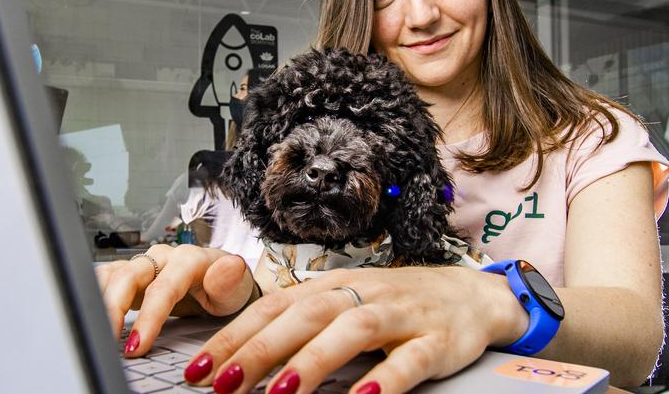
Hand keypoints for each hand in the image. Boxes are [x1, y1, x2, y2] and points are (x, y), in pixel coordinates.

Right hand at [95, 244, 259, 355]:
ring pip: (113, 275)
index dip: (148, 317)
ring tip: (97, 332)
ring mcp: (146, 262)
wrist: (223, 281)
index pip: (163, 288)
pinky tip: (93, 314)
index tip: (137, 345)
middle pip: (128, 277)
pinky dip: (96, 293)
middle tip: (108, 341)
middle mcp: (163, 257)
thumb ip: (230, 281)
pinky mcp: (132, 272)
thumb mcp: (237, 288)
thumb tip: (229, 268)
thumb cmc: (229, 286)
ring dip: (101, 302)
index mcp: (189, 259)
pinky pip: (107, 276)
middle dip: (114, 310)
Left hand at [181, 266, 527, 393]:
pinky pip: (410, 360)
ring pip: (352, 331)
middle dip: (259, 351)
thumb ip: (301, 324)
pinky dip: (387, 379)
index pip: (272, 307)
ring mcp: (400, 315)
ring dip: (314, 361)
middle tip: (223, 385)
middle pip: (303, 316)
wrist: (471, 295)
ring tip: (281, 393)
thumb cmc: (396, 305)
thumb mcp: (344, 304)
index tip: (197, 368)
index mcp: (332, 285)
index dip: (233, 336)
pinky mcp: (435, 341)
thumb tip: (241, 355)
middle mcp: (361, 294)